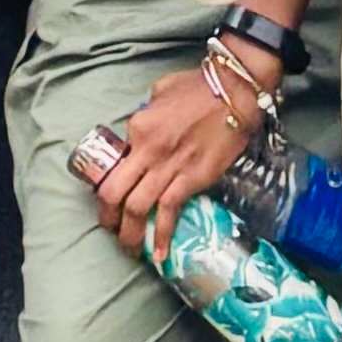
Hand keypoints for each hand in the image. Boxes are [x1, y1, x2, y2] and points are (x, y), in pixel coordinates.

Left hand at [88, 69, 257, 262]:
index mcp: (137, 127)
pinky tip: (159, 254)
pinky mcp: (191, 180)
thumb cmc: (199, 87)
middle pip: (114, 192)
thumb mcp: (160, 92)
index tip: (112, 198)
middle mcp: (146, 150)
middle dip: (108, 216)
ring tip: (129, 248)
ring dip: (129, 234)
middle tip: (111, 229)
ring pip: (136, 208)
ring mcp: (167, 167)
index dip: (110, 182)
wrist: (233, 91)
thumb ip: (147, 112)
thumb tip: (144, 130)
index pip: (114, 163)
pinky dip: (160, 236)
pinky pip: (168, 212)